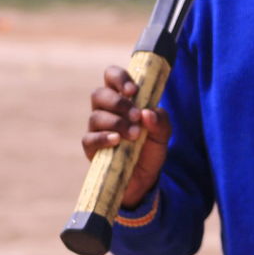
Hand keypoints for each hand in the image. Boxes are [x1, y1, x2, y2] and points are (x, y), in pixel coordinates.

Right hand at [81, 65, 171, 207]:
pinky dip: (104, 137)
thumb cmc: (151, 148)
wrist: (144, 178)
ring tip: (134, 135)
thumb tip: (147, 112)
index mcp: (123, 99)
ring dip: (117, 123)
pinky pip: (90, 138)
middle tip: (136, 115)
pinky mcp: (90, 147)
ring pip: (96, 116)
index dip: (119, 78)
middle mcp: (106, 110)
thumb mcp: (163, 133)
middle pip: (99, 94)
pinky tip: (117, 141)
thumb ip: (160, 120)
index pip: (112, 76)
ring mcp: (96, 128)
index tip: (133, 90)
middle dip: (118, 102)